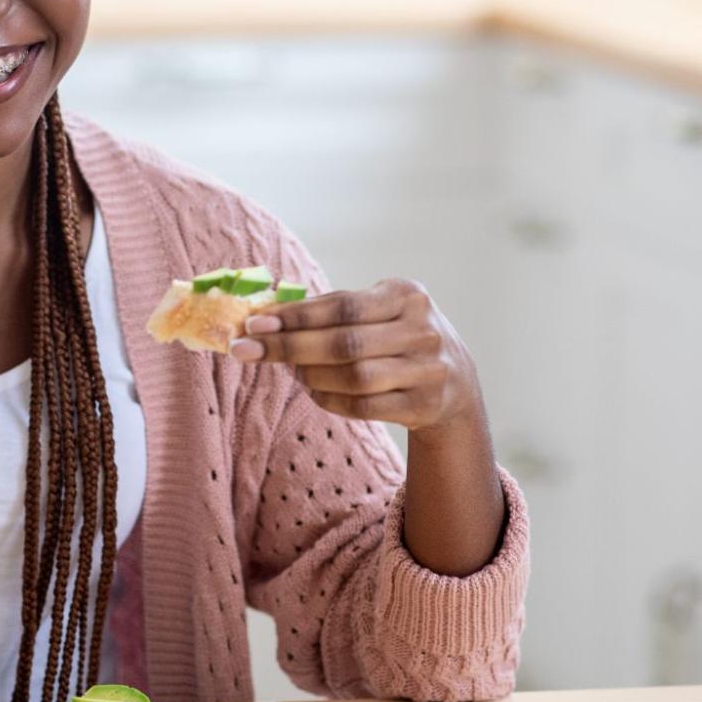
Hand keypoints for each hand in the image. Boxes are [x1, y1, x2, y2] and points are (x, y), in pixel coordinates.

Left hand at [227, 278, 484, 434]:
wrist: (455, 382)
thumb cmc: (397, 337)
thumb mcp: (380, 311)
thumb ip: (332, 309)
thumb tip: (265, 313)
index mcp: (407, 295)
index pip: (343, 305)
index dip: (296, 316)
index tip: (253, 322)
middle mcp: (422, 331)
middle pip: (345, 343)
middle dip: (289, 346)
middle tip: (245, 349)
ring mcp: (428, 370)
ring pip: (353, 377)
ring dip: (310, 375)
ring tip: (290, 370)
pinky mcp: (424, 405)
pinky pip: (363, 406)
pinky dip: (330, 399)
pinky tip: (314, 390)